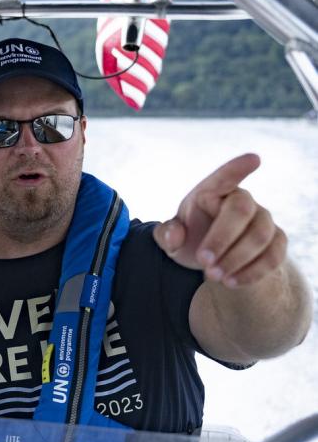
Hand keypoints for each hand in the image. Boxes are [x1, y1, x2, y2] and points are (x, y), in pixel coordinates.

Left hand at [152, 153, 284, 287]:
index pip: (225, 176)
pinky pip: (273, 255)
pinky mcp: (277, 241)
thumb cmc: (191, 240)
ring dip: (236, 259)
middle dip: (221, 238)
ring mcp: (262, 219)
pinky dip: (252, 272)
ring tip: (213, 277)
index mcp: (211, 192)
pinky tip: (232, 282)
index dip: (239, 167)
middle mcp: (241, 200)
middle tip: (203, 262)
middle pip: (240, 211)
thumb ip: (165, 235)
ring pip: (259, 235)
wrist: (215, 263)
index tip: (254, 159)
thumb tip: (174, 234)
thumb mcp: (171, 240)